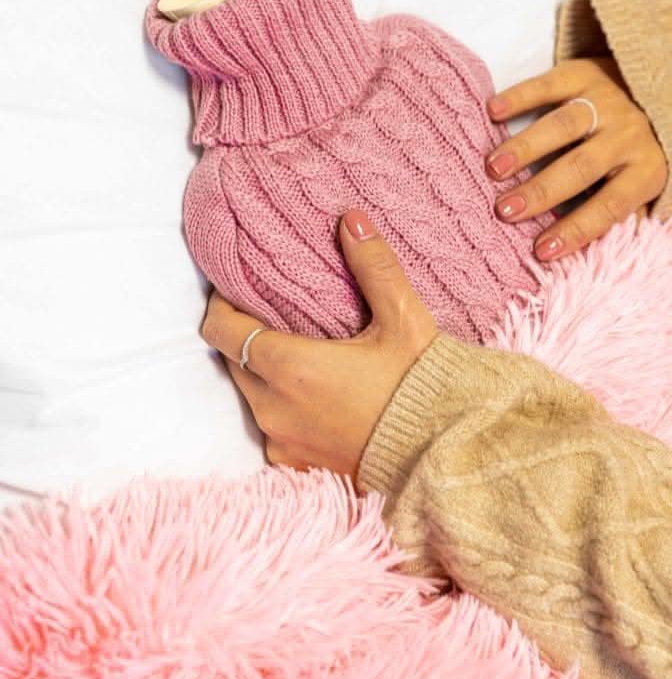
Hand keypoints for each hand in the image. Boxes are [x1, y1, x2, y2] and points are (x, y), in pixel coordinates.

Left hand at [200, 209, 437, 483]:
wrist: (444, 451)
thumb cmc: (420, 385)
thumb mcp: (402, 319)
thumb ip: (373, 266)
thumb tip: (351, 218)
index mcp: (290, 368)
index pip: (222, 330)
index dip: (222, 304)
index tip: (237, 286)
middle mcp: (274, 407)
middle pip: (234, 359)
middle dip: (244, 332)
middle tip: (271, 309)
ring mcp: (283, 438)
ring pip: (250, 391)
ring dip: (262, 367)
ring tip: (295, 344)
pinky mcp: (297, 459)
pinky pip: (271, 423)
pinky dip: (279, 402)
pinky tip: (310, 389)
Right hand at [485, 57, 667, 260]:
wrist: (658, 88)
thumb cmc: (637, 153)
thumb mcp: (640, 185)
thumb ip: (616, 216)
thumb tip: (585, 258)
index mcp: (646, 170)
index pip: (609, 206)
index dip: (575, 230)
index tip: (541, 250)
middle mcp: (629, 135)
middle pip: (582, 166)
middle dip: (542, 191)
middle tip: (505, 210)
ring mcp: (607, 101)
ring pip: (564, 125)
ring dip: (526, 147)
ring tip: (494, 169)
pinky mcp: (586, 73)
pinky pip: (551, 83)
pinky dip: (521, 96)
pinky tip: (494, 111)